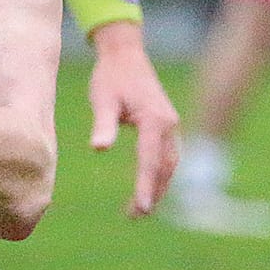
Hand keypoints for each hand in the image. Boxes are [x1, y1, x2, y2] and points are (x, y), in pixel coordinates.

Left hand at [88, 21, 180, 216]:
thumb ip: (103, 124)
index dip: (145, 186)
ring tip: (141, 209)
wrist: (125, 54)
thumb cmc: (110, 77)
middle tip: (137, 215)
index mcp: (155, 120)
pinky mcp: (167, 125)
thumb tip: (98, 148)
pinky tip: (149, 185)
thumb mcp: (103, 99)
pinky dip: (160, 173)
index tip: (140, 208)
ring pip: (170, 163)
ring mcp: (171, 125)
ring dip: (158, 186)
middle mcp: (169, 124)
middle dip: (153, 193)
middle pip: (165, 167)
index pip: (150, 161)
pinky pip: (168, 155)